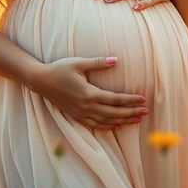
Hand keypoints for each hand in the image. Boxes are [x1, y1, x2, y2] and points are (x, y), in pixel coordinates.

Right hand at [28, 56, 149, 130]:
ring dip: (123, 121)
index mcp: (89, 93)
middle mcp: (87, 106)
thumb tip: (116, 60)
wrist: (41, 81)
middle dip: (132, 113)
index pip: (115, 99)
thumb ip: (98, 62)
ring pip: (107, 121)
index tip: (143, 100)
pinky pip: (95, 125)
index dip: (130, 100)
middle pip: (114, 112)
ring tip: (137, 120)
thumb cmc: (60, 69)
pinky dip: (108, 126)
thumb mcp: (79, 63)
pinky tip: (118, 126)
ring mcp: (81, 113)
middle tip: (147, 112)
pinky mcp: (76, 116)